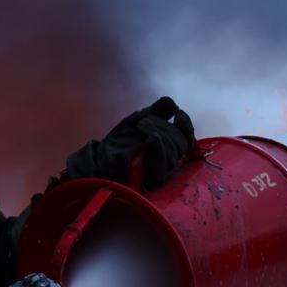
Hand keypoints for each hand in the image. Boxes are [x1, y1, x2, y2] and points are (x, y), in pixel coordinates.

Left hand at [59, 96, 195, 189]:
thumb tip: (173, 104)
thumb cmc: (120, 141)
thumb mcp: (138, 120)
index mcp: (168, 148)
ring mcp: (159, 174)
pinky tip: (151, 138)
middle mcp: (167, 163)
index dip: (186, 126)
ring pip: (173, 153)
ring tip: (140, 126)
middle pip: (180, 144)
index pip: (187, 139)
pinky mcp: (149, 182)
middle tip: (143, 122)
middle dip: (165, 127)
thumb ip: (156, 112)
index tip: (178, 114)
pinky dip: (159, 148)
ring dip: (160, 133)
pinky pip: (162, 166)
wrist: (100, 157)